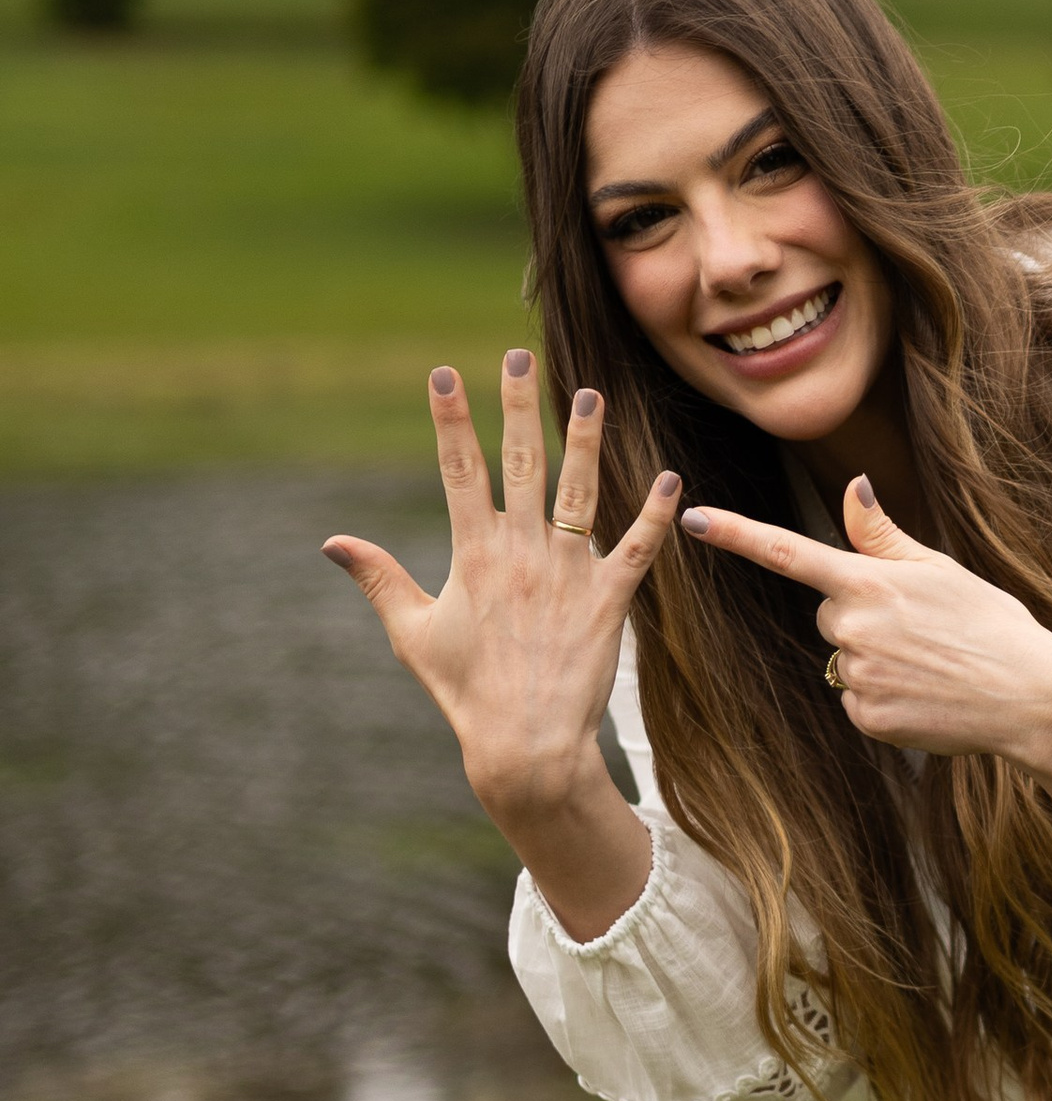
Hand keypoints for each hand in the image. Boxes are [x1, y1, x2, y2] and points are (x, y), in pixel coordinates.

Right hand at [323, 353, 678, 938]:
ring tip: (590, 391)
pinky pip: (638, 548)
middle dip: (518, 406)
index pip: (459, 471)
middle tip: (518, 355)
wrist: (526, 746)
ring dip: (585, 440)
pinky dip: (655, 514)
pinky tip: (669, 477)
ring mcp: (568, 574)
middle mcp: (520, 554)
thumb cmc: (465, 691)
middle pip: (521, 463)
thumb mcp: (413, 633)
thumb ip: (379, 578)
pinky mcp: (609, 600)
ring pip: (578, 491)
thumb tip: (332, 541)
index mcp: (472, 555)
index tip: (445, 373)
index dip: (451, 421)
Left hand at [680, 473, 1051, 862]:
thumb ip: (883, 536)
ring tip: (930, 668)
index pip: (788, 551)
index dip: (735, 534)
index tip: (691, 518)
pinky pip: (856, 702)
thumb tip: (852, 489)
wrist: (1032, 697)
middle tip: (920, 631)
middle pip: (827, 615)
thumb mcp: (941, 570)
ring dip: (876, 663)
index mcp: (870, 580)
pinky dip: (884, 701)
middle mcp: (854, 625)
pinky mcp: (867, 717)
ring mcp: (858, 675)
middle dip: (862, 618)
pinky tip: (925, 698)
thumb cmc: (992, 626)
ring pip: (842, 661)